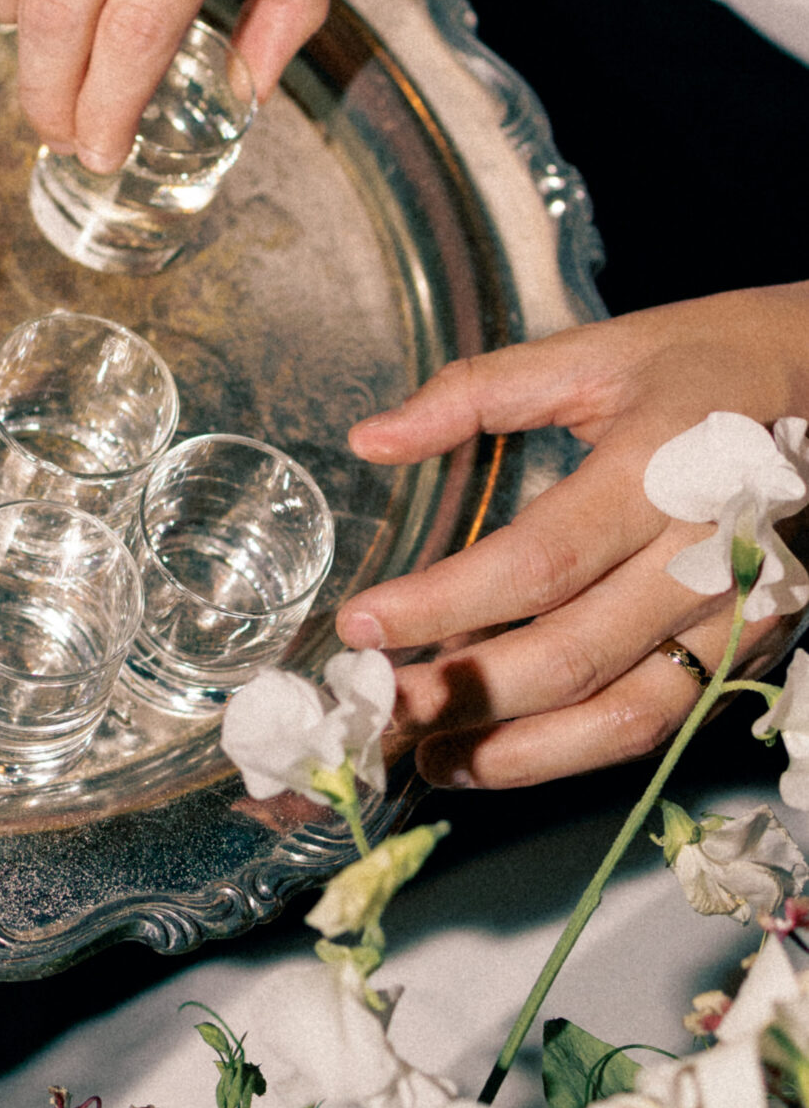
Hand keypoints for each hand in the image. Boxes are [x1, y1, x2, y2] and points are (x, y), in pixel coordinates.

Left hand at [331, 287, 808, 789]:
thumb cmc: (708, 364)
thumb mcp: (595, 352)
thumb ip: (476, 393)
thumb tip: (371, 439)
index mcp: (656, 473)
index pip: (536, 563)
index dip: (442, 603)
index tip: (362, 623)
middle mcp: (701, 560)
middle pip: (569, 655)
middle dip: (459, 693)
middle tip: (370, 708)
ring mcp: (732, 617)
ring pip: (617, 715)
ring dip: (512, 750)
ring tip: (423, 755)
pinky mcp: (745, 652)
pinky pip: (655, 724)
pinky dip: (571, 752)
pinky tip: (497, 753)